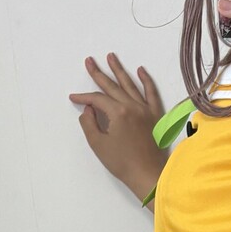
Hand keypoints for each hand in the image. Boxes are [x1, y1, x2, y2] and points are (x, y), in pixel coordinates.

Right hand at [69, 53, 163, 201]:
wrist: (149, 175)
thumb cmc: (122, 162)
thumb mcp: (98, 144)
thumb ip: (89, 123)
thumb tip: (88, 109)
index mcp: (118, 112)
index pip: (97, 99)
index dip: (84, 98)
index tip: (74, 98)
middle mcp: (132, 106)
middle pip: (112, 86)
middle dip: (99, 72)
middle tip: (89, 60)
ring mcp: (146, 109)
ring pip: (131, 84)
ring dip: (119, 70)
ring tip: (111, 56)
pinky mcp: (156, 115)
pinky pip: (151, 93)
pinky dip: (146, 81)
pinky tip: (140, 70)